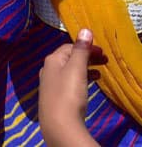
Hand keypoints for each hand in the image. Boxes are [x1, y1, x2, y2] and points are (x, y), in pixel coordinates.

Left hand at [39, 29, 107, 145]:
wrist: (58, 123)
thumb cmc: (68, 92)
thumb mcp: (76, 68)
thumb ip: (81, 50)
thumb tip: (84, 29)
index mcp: (52, 60)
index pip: (69, 47)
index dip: (85, 47)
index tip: (102, 52)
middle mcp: (48, 69)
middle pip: (69, 58)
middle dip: (86, 57)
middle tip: (105, 60)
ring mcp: (50, 84)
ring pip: (69, 71)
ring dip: (85, 68)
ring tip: (100, 72)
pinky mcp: (56, 97)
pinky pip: (69, 82)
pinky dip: (80, 79)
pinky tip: (89, 85)